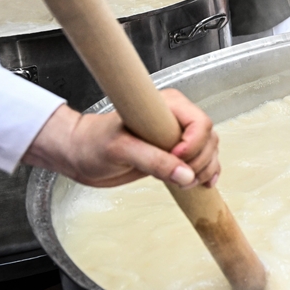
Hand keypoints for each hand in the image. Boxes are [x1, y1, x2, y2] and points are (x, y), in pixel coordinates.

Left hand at [22, 89, 219, 188]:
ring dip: (205, 170)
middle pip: (209, 138)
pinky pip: (203, 160)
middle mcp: (176, 118)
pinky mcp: (175, 153)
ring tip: (187, 184)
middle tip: (181, 179)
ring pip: (209, 151)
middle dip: (201, 161)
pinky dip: (207, 173)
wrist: (80, 155)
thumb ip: (154, 161)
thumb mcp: (121, 151)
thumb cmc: (93, 144)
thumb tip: (186, 175)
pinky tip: (204, 184)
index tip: (175, 158)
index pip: (200, 122)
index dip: (194, 144)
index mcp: (167, 106)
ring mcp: (177, 136)